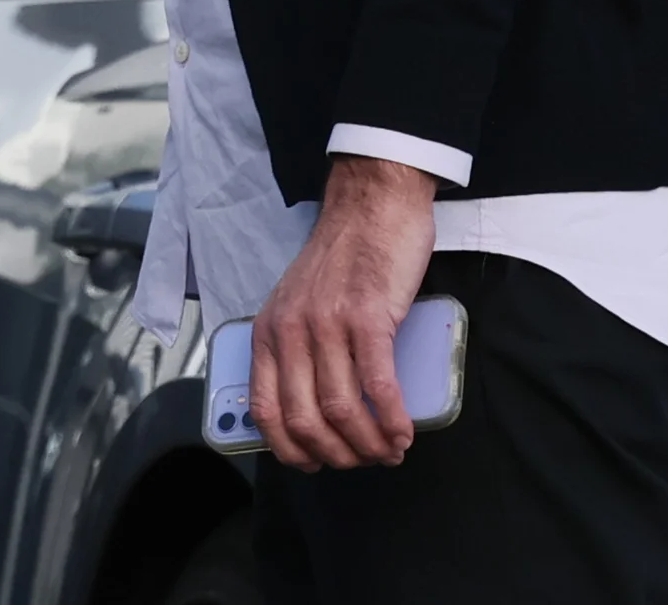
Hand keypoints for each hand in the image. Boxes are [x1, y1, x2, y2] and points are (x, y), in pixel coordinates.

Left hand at [247, 154, 435, 470]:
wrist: (370, 205)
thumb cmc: (342, 257)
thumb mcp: (297, 302)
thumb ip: (295, 348)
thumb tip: (312, 409)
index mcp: (268, 330)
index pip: (265, 409)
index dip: (291, 449)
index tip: (316, 462)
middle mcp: (291, 330)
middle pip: (304, 419)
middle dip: (336, 454)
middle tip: (362, 460)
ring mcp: (328, 323)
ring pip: (341, 409)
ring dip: (369, 443)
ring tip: (389, 450)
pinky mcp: (369, 316)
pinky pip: (378, 385)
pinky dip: (392, 419)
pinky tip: (403, 431)